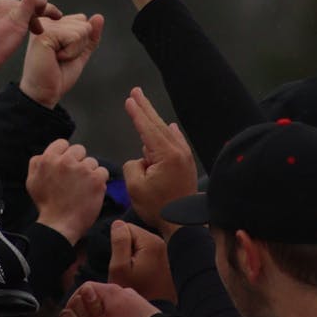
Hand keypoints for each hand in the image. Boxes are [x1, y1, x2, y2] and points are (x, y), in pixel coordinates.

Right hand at [20, 13, 104, 108]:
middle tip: (60, 58)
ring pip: (82, 29)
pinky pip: (75, 36)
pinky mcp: (45, 33)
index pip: (82, 20)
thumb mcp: (80, 53)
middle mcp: (47, 21)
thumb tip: (99, 16)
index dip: (80, 42)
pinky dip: (71, 52)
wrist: (44, 93)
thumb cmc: (58, 75)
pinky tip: (55, 58)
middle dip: (79, 45)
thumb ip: (90, 36)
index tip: (63, 54)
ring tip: (57, 58)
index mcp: (53, 23)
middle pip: (84, 23)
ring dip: (74, 50)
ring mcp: (45, 25)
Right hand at [28, 139, 108, 244]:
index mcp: (49, 159)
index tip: (66, 166)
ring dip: (89, 172)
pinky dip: (99, 181)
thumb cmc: (46, 205)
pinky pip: (103, 172)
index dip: (65, 154)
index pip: (63, 144)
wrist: (59, 225)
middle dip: (78, 162)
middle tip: (75, 178)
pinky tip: (91, 191)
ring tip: (82, 187)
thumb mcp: (32, 181)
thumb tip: (44, 155)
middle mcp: (66, 161)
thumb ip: (37, 163)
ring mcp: (82, 170)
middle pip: (79, 150)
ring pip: (92, 162)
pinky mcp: (96, 180)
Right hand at [61, 281, 158, 316]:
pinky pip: (120, 311)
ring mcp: (131, 298)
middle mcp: (120, 291)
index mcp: (109, 291)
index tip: (72, 315)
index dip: (75, 301)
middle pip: (95, 298)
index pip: (85, 288)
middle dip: (88, 314)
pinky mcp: (139, 308)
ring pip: (108, 306)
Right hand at [108, 220, 176, 303]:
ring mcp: (166, 252)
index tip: (122, 262)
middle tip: (129, 270)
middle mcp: (162, 243)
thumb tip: (117, 223)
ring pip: (140, 245)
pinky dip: (143, 262)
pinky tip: (144, 277)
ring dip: (134, 256)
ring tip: (136, 275)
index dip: (117, 243)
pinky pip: (149, 254)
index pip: (126, 227)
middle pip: (134, 235)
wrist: (155, 316)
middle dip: (127, 248)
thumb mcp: (120, 268)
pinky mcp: (167, 261)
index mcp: (151, 242)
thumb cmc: (136, 292)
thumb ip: (118, 242)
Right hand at [121, 88, 197, 238]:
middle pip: (158, 124)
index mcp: (166, 154)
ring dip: (154, 120)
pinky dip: (169, 132)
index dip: (136, 113)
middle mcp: (178, 151)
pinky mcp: (186, 165)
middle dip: (145, 107)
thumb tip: (142, 160)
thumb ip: (132, 165)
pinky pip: (176, 142)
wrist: (184, 225)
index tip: (129, 99)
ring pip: (166, 132)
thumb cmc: (158, 208)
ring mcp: (184, 157)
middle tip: (136, 91)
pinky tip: (170, 126)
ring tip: (143, 106)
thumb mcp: (135, 186)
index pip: (147, 128)